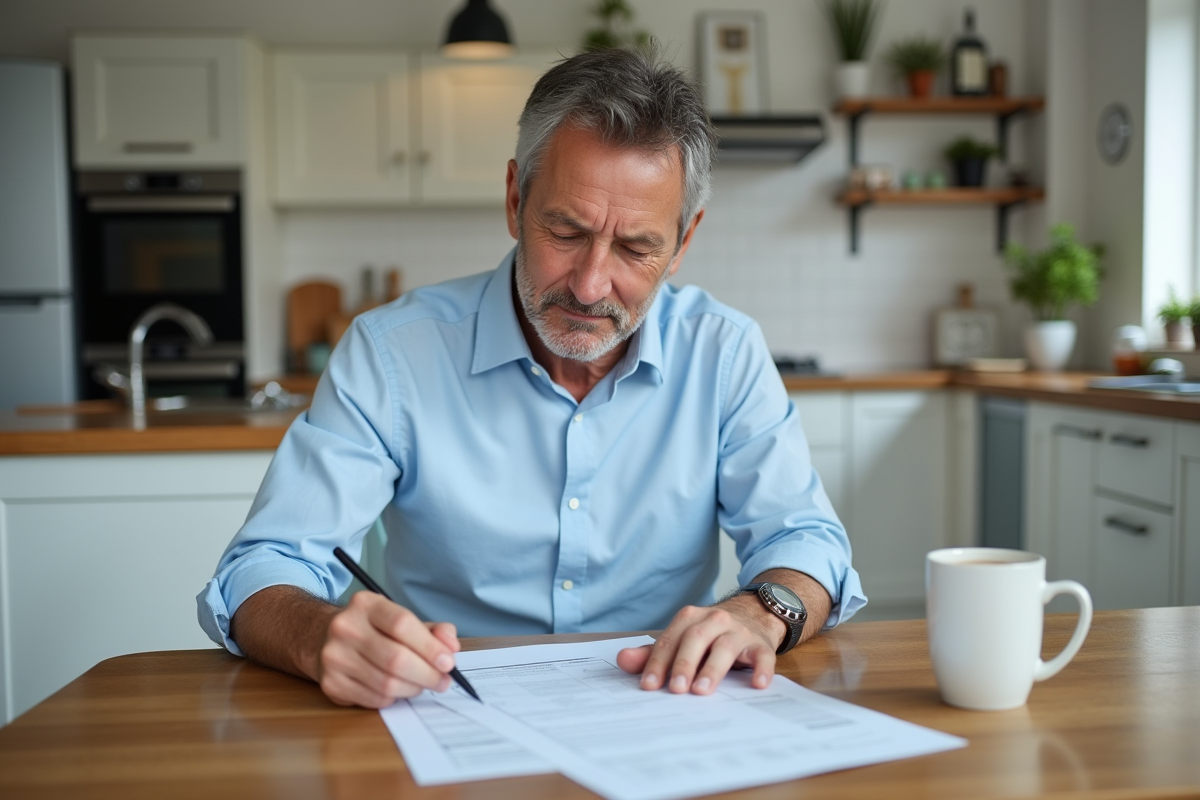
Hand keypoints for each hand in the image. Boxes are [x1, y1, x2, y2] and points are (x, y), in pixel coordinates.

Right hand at [317, 591, 460, 707]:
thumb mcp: (399, 618)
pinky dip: (393, 698)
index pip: (402, 624)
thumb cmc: (372, 629)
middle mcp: (345, 627)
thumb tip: (451, 647)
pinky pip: (374, 699)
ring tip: (422, 684)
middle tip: (442, 681)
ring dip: (413, 689)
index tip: (448, 662)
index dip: (430, 647)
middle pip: (396, 659)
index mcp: (365, 604)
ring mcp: (334, 657)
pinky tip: (397, 689)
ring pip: (386, 684)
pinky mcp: (331, 684)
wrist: (323, 638)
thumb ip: (431, 630)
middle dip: (427, 674)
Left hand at [615, 596, 783, 694]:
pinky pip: (763, 655)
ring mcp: (739, 631)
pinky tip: (757, 684)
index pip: (670, 640)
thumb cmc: (711, 634)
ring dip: (712, 669)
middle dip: (683, 664)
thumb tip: (623, 660)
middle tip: (675, 689)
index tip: (649, 685)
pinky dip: (761, 669)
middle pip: (695, 639)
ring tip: (701, 690)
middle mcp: (714, 620)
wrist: (753, 615)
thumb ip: (654, 653)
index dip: (658, 662)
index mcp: (689, 618)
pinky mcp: (761, 644)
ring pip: (725, 647)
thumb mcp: (682, 639)